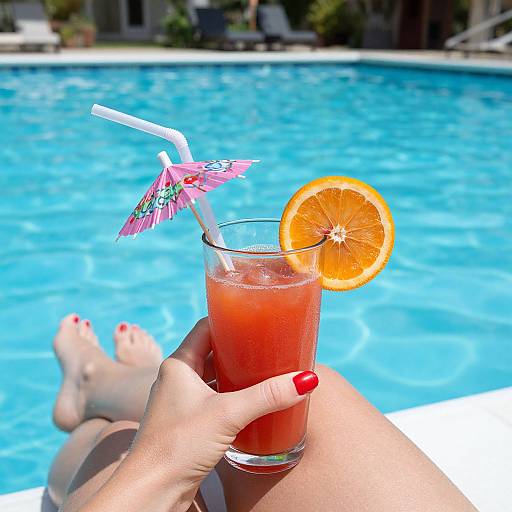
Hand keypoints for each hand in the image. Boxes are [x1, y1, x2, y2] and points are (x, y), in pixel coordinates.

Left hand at [126, 318, 318, 509]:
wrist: (151, 491)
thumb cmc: (178, 445)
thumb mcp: (227, 414)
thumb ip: (266, 396)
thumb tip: (304, 380)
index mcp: (179, 364)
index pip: (206, 327)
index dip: (229, 319)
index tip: (254, 317)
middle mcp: (177, 378)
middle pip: (212, 351)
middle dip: (239, 348)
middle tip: (267, 343)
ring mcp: (181, 401)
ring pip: (213, 376)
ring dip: (236, 373)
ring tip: (265, 368)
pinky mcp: (187, 422)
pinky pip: (213, 398)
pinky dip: (231, 395)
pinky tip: (250, 399)